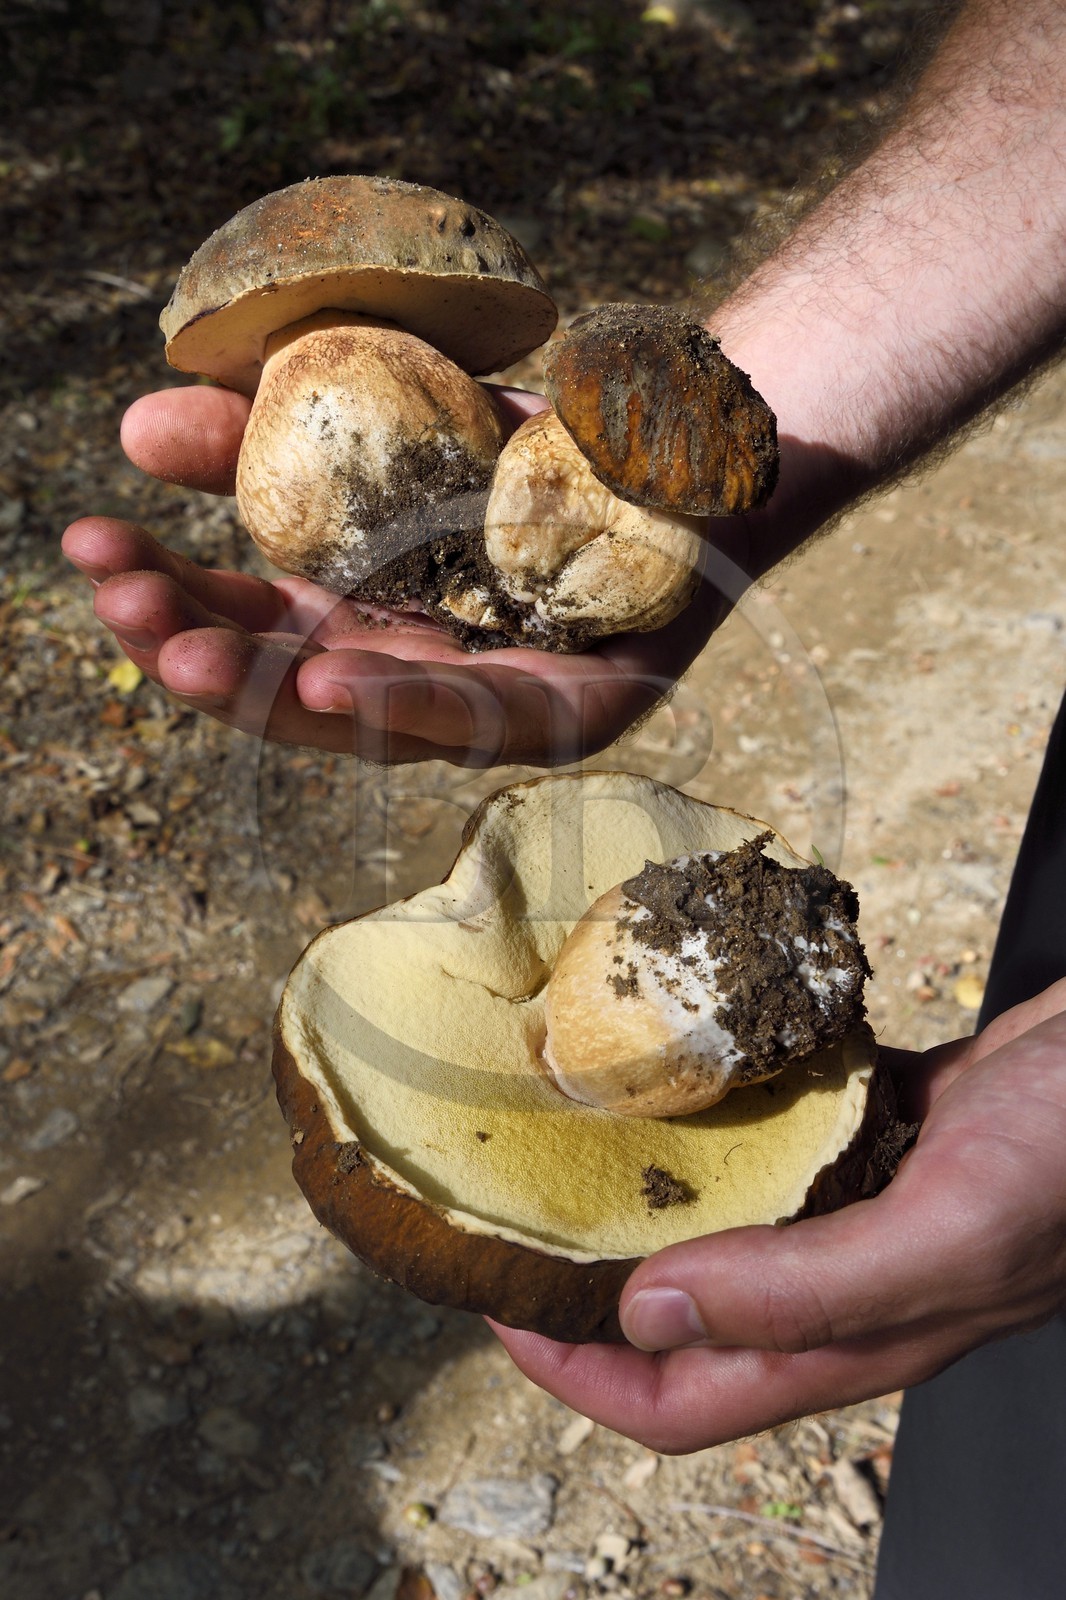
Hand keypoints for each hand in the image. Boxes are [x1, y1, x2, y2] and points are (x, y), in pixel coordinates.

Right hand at [64, 386, 746, 765]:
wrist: (674, 435)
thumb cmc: (522, 440)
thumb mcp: (384, 412)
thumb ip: (271, 425)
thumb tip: (136, 423)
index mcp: (361, 618)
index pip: (245, 625)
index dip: (164, 593)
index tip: (88, 546)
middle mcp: (415, 675)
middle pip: (285, 687)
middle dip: (194, 646)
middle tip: (121, 600)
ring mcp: (490, 704)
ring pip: (366, 722)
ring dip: (271, 691)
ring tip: (190, 654)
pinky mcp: (574, 713)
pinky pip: (484, 719)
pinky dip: (403, 702)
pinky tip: (327, 681)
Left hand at [492, 979, 1065, 1452]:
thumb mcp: (951, 1228)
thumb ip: (810, 1287)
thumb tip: (654, 1315)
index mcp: (856, 1337)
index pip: (679, 1403)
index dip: (578, 1376)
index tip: (498, 1303)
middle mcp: (845, 1285)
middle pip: (683, 1320)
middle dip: (588, 1286)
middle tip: (512, 1211)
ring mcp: (863, 1207)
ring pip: (723, 1227)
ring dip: (647, 1196)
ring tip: (572, 1136)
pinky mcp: (882, 1133)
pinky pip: (775, 1140)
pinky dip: (722, 1116)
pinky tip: (688, 1070)